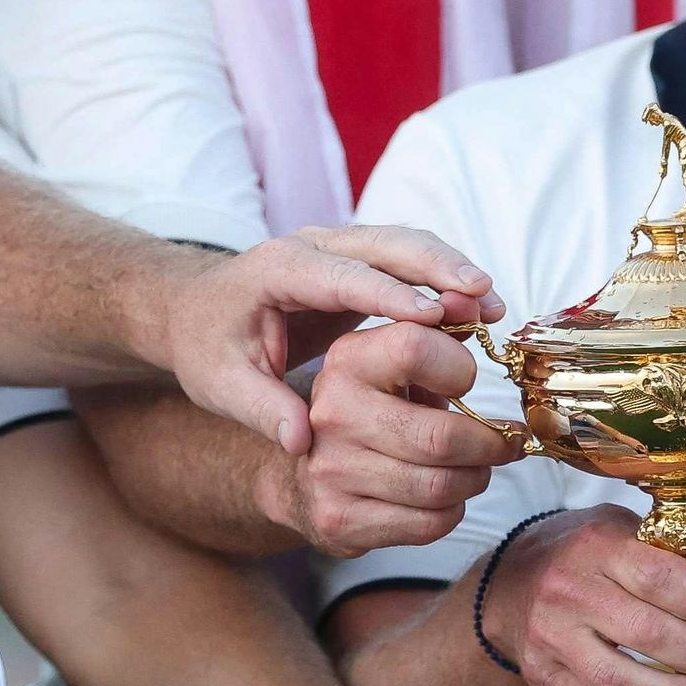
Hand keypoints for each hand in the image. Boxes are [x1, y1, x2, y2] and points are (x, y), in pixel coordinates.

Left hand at [160, 226, 497, 456]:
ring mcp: (338, 248)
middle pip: (386, 243)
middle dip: (438, 269)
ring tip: (491, 307)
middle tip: (483, 298)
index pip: (341, 278)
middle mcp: (312, 247)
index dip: (389, 294)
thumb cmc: (207, 346)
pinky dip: (443, 279)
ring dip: (450, 271)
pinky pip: (407, 260)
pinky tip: (474, 308)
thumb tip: (302, 442)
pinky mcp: (357, 261)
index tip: (433, 317)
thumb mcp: (221, 385)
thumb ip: (261, 409)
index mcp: (278, 270)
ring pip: (405, 244)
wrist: (194, 310)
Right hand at [280, 319, 517, 553]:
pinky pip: (428, 523)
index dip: (460, 369)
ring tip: (476, 469)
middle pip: (441, 437)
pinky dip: (451, 512)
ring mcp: (332, 470)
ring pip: (441, 486)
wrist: (302, 477)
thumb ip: (440, 333)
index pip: (416, 348)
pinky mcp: (340, 519)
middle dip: (489, 445)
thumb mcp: (396, 368)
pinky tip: (445, 498)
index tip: (469, 383)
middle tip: (504, 443)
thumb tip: (480, 302)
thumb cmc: (372, 413)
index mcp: (347, 362)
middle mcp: (332, 413)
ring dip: (474, 480)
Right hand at [500, 507, 685, 685]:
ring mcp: (553, 640)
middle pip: (647, 633)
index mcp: (597, 547)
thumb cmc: (585, 555)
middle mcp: (569, 592)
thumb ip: (685, 558)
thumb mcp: (632, 535)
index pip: (660, 578)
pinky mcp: (545, 679)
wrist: (511, 582)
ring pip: (620, 680)